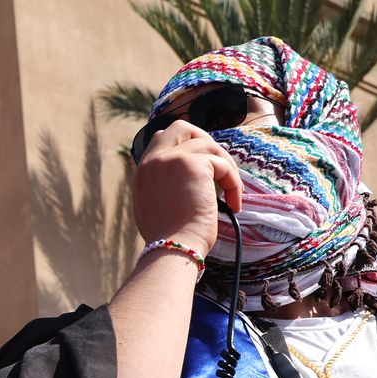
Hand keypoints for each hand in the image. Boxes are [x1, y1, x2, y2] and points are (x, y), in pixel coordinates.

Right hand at [132, 120, 243, 256]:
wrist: (173, 249)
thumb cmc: (169, 240)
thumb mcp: (155, 208)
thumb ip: (163, 186)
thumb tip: (188, 180)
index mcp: (143, 171)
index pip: (162, 139)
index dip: (186, 147)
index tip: (201, 167)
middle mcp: (153, 160)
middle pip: (181, 128)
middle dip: (204, 141)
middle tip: (218, 167)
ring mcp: (171, 159)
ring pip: (208, 145)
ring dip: (225, 167)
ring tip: (231, 193)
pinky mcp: (193, 164)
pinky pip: (222, 164)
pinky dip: (233, 182)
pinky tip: (234, 203)